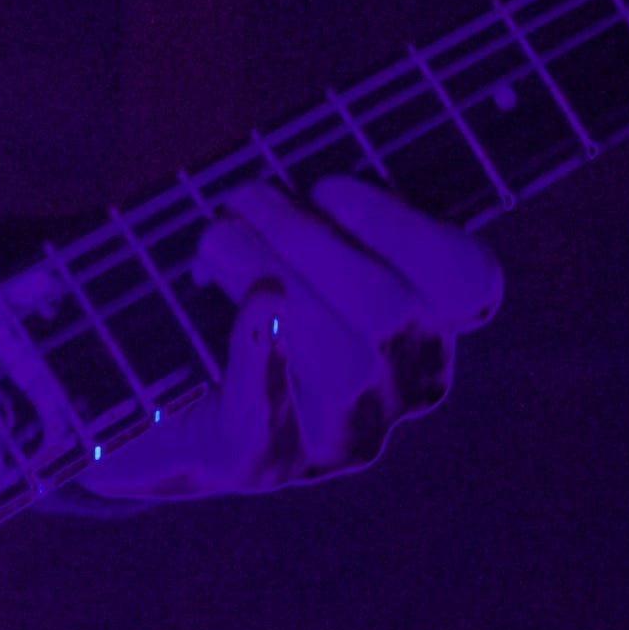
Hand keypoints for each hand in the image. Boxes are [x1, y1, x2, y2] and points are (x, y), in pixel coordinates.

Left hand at [40, 177, 501, 501]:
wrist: (160, 414)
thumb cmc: (239, 305)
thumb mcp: (292, 253)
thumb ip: (319, 210)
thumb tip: (302, 167)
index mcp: (426, 329)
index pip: (468, 281)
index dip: (407, 227)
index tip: (329, 185)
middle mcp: (401, 390)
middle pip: (394, 313)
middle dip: (313, 241)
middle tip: (243, 197)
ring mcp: (338, 436)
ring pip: (345, 362)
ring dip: (278, 279)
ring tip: (216, 237)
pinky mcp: (264, 462)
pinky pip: (269, 415)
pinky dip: (261, 357)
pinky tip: (252, 311)